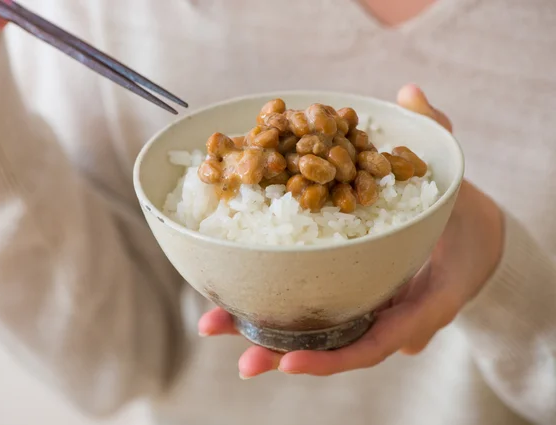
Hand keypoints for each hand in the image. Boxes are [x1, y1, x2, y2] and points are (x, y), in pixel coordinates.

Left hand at [198, 84, 504, 378]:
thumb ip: (435, 136)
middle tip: (242, 360)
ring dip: (266, 336)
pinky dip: (277, 307)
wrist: (472, 241)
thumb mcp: (455, 180)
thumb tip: (409, 93)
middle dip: (283, 354)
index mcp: (422, 304)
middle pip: (333, 348)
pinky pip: (313, 312)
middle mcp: (390, 318)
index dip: (333, 356)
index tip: (289, 361)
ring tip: (216, 325)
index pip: (377, 343)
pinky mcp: (352, 298)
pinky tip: (236, 301)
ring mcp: (369, 311)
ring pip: (316, 336)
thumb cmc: (465, 219)